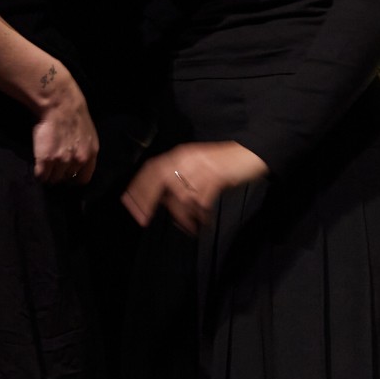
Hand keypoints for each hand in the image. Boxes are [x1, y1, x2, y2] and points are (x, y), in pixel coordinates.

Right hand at [31, 71, 97, 185]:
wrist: (59, 102)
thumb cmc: (72, 113)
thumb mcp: (88, 134)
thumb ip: (84, 150)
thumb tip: (76, 163)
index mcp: (91, 154)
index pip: (84, 179)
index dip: (73, 179)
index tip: (67, 175)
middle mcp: (78, 160)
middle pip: (67, 179)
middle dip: (60, 174)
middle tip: (53, 166)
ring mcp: (62, 161)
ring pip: (53, 179)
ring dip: (48, 174)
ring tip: (45, 164)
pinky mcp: (46, 160)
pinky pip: (41, 176)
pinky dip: (38, 173)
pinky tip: (38, 166)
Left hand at [121, 140, 268, 234]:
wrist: (251, 152)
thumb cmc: (225, 163)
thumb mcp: (198, 166)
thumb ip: (180, 178)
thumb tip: (163, 200)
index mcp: (180, 154)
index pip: (151, 168)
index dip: (138, 186)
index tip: (128, 203)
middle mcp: (187, 158)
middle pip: (158, 177)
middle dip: (146, 199)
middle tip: (142, 219)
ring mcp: (200, 166)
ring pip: (180, 195)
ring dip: (182, 215)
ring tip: (189, 226)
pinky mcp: (215, 176)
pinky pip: (200, 201)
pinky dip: (199, 214)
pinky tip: (203, 220)